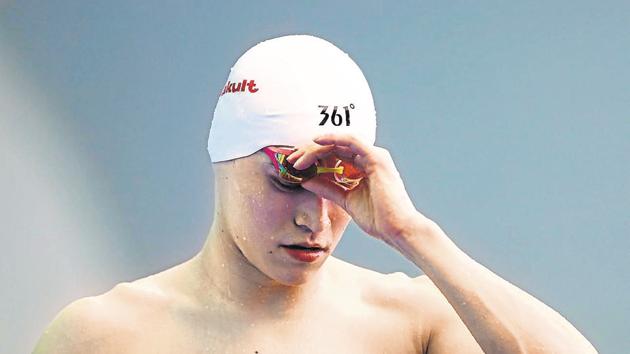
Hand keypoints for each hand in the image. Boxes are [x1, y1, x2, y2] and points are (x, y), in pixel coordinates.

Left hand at [287, 133, 428, 243]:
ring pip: (339, 142)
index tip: (294, 165)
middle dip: (310, 152)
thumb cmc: (378, 218)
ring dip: (317, 147)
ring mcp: (374, 156)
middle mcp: (369, 158)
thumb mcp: (345, 200)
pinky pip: (351, 141)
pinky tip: (317, 141)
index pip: (334, 155)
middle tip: (291, 159)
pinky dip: (333, 139)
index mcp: (364, 167)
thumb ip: (327, 188)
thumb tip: (305, 179)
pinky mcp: (377, 158)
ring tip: (299, 156)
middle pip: (334, 147)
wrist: (397, 229)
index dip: (313, 158)